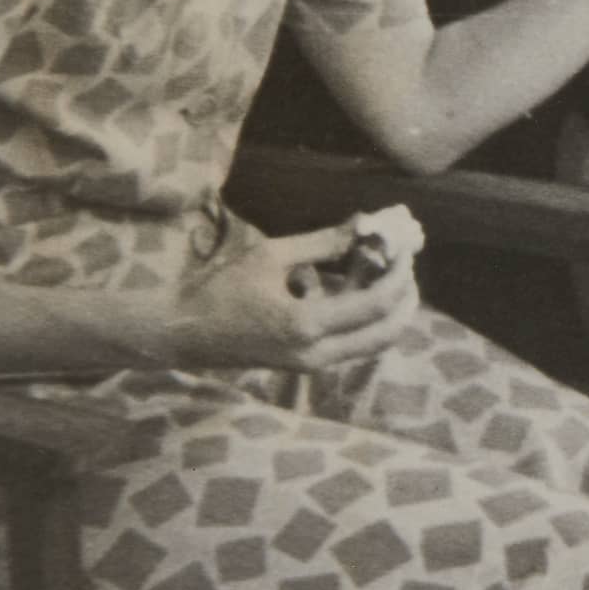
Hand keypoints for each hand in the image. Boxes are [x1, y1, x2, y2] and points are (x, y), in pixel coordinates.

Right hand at [162, 222, 418, 370]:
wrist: (182, 334)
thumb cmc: (219, 290)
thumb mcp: (270, 256)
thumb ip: (322, 243)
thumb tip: (363, 224)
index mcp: (306, 325)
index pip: (376, 303)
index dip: (398, 274)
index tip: (406, 248)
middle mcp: (316, 353)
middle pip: (386, 332)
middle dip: (405, 298)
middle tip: (406, 266)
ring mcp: (312, 364)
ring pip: (373, 344)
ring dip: (390, 312)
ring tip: (390, 276)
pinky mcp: (306, 365)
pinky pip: (353, 346)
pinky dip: (368, 321)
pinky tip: (361, 290)